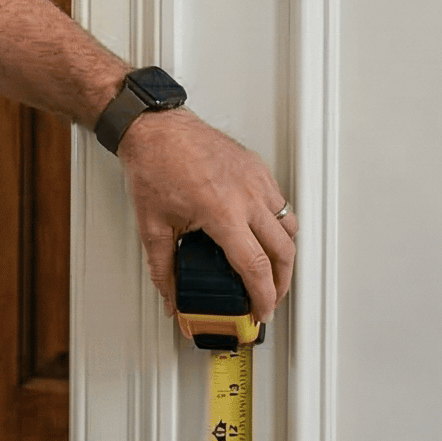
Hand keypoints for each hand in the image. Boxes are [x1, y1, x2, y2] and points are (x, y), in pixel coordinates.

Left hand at [119, 108, 296, 322]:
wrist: (154, 129)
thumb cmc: (153, 165)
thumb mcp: (152, 226)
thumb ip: (163, 269)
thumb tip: (169, 298)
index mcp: (221, 212)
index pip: (255, 267)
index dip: (262, 296)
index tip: (260, 311)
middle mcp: (245, 196)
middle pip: (283, 251)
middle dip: (281, 282)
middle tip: (270, 297)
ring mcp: (255, 180)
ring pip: (289, 226)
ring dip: (284, 253)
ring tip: (270, 270)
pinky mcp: (257, 168)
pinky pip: (280, 203)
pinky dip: (279, 224)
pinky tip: (263, 233)